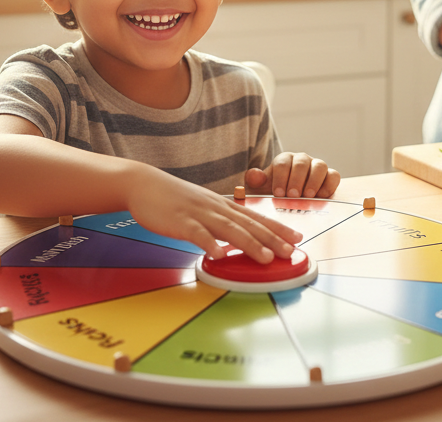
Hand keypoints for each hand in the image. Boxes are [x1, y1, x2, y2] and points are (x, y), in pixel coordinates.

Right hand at [125, 166, 301, 263]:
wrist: (145, 184)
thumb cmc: (174, 198)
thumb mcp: (203, 207)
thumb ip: (219, 221)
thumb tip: (236, 238)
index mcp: (222, 205)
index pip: (255, 218)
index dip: (277, 228)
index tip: (296, 238)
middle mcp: (216, 208)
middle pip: (248, 224)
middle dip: (272, 238)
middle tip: (292, 251)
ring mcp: (198, 213)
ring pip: (228, 229)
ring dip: (250, 243)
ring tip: (267, 257)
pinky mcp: (180, 221)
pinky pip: (196, 234)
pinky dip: (208, 244)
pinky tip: (218, 255)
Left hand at [245, 152, 339, 198]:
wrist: (289, 204)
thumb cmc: (273, 195)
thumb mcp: (259, 190)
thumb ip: (255, 181)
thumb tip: (254, 175)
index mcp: (284, 161)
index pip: (282, 162)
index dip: (280, 177)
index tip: (278, 193)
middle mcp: (301, 161)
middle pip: (302, 162)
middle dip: (297, 179)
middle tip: (292, 195)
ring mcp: (317, 168)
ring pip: (320, 166)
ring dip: (314, 181)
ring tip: (308, 196)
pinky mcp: (330, 177)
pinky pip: (334, 175)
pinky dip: (329, 185)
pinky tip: (322, 197)